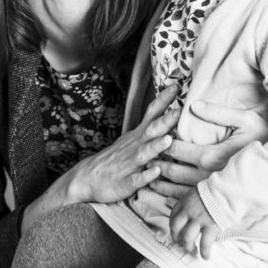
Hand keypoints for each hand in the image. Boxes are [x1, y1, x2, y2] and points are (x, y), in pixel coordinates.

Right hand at [70, 83, 180, 204]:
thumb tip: (173, 112)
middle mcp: (135, 146)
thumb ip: (153, 126)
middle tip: (178, 111)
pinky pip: (137, 179)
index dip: (163, 99)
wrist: (89, 178)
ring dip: (155, 146)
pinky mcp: (126, 182)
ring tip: (168, 140)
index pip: (152, 113)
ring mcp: (130, 163)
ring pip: (144, 153)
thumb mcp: (134, 138)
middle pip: (151, 130)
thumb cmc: (118, 157)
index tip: (177, 85)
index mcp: (138, 135)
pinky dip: (146, 175)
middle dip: (165, 121)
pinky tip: (156, 172)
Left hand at [148, 101, 267, 200]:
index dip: (164, 141)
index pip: (177, 148)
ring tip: (150, 177)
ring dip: (161, 183)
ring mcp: (211, 192)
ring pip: (176, 190)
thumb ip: (218, 112)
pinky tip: (167, 196)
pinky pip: (190, 204)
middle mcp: (206, 176)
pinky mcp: (216, 203)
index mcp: (211, 155)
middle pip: (172, 170)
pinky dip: (174, 199)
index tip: (158, 135)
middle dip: (157, 162)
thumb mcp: (245, 121)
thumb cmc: (266, 141)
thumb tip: (194, 105)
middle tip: (147, 155)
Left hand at [169, 188, 219, 259]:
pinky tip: (206, 257)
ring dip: (189, 247)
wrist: (227, 189)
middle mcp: (189, 211)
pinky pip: (204, 243)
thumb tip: (192, 213)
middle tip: (181, 244)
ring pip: (187, 238)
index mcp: (185, 201)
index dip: (173, 227)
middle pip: (175, 228)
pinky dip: (204, 252)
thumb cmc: (216, 190)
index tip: (176, 232)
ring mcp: (199, 219)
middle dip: (177, 238)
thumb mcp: (199, 193)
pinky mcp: (210, 226)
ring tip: (193, 252)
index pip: (173, 216)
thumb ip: (193, 203)